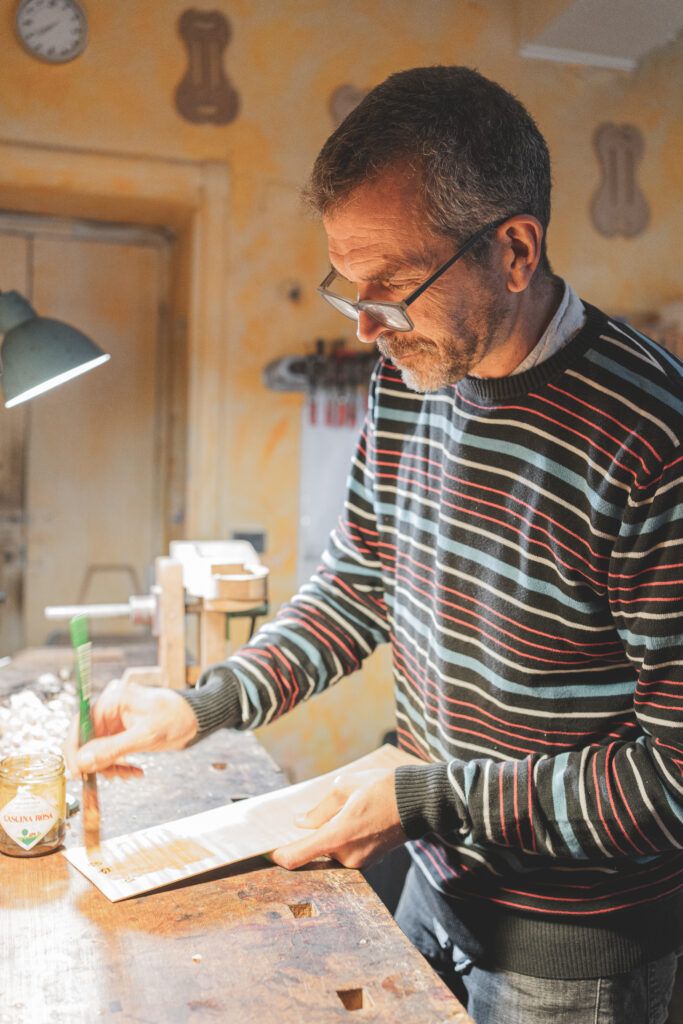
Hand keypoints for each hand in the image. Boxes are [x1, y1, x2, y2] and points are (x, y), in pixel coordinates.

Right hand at [63, 676, 197, 778]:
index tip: (76, 770)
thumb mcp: (145, 736)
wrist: (196, 719)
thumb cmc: (176, 718)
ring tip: (128, 774)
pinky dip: (120, 764)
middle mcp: (110, 709)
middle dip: (96, 760)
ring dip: (110, 766)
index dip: (75, 748)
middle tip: (108, 776)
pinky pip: (111, 752)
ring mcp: (116, 722)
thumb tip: (83, 760)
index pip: (80, 723)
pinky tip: (135, 772)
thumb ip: (113, 748)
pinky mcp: (123, 733)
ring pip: (99, 749)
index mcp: (112, 700)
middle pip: (87, 739)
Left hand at [271, 768, 405, 869]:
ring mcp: (360, 862)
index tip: (270, 850)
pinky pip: (345, 854)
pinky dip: (340, 841)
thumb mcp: (345, 787)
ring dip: (327, 839)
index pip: (296, 857)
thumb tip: (302, 823)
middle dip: (307, 839)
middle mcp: (347, 856)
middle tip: (301, 822)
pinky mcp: (370, 861)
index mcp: (337, 837)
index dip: (279, 855)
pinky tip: (349, 821)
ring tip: (336, 814)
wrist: (418, 802)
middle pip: (314, 853)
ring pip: (331, 853)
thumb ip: (319, 809)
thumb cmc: (382, 789)